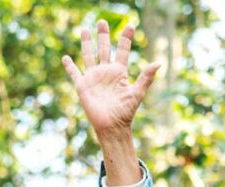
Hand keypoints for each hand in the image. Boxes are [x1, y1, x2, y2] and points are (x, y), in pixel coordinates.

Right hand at [62, 21, 160, 140]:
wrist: (112, 126)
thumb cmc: (126, 112)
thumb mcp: (137, 93)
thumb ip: (146, 78)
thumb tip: (158, 63)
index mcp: (120, 73)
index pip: (123, 50)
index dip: (126, 38)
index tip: (131, 26)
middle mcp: (106, 72)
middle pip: (104, 49)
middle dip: (103, 35)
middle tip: (102, 21)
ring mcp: (94, 78)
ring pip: (89, 56)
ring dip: (87, 43)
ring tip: (86, 29)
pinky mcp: (82, 86)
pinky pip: (74, 73)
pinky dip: (70, 66)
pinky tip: (66, 58)